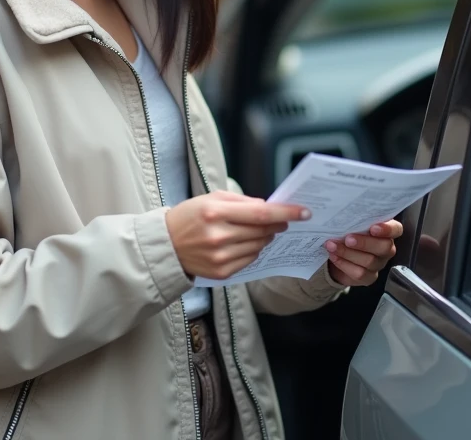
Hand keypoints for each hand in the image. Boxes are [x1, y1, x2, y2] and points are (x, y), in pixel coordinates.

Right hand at [166, 191, 309, 279]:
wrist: (166, 245)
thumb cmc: (191, 216)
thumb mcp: (212, 198)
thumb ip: (242, 201)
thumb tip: (269, 207)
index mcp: (215, 213)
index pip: (261, 214)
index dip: (285, 213)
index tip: (303, 211)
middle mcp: (218, 237)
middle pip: (263, 231)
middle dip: (278, 225)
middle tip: (283, 220)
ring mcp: (220, 257)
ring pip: (259, 246)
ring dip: (266, 237)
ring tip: (258, 231)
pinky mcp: (221, 272)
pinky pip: (250, 259)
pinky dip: (254, 250)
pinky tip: (244, 243)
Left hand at [325, 220, 402, 286]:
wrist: (335, 253)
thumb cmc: (346, 231)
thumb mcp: (351, 222)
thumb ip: (353, 218)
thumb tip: (343, 209)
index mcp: (386, 231)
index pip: (396, 229)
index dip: (387, 229)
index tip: (373, 228)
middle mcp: (386, 248)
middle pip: (384, 247)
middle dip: (364, 243)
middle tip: (347, 239)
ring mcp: (378, 264)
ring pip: (369, 261)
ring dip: (348, 253)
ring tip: (332, 245)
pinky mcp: (368, 277)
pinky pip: (360, 274)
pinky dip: (344, 264)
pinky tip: (334, 256)